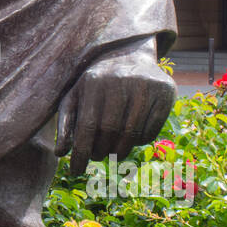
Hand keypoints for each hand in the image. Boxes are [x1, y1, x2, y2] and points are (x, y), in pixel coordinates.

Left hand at [55, 39, 174, 176]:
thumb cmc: (95, 84)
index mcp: (94, 81)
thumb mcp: (74, 96)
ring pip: (132, 134)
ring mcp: (146, 84)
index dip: (80, 153)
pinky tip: (131, 137)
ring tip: (112, 151)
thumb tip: (60, 153)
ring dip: (120, 151)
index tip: (75, 172)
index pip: (86, 126)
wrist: (128, 54)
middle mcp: (121, 80)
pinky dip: (140, 142)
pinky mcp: (166, 91)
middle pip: (110, 132)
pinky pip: (152, 131)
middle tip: (96, 156)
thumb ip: (65, 123)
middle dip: (100, 151)